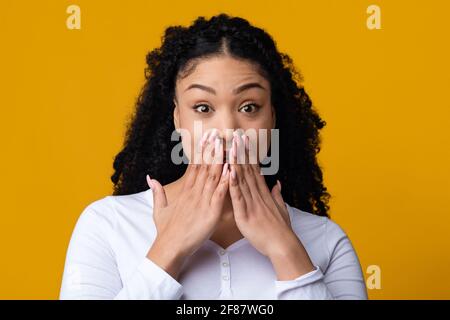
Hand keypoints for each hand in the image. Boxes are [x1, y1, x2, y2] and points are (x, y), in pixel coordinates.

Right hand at [146, 130, 229, 277]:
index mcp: (186, 191)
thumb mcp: (159, 209)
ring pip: (212, 176)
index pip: (194, 166)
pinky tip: (231, 170)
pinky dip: (225, 181)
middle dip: (211, 150)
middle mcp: (194, 193)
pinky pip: (219, 194)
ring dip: (219, 160)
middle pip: (204, 167)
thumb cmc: (166, 230)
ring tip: (225, 145)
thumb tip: (150, 178)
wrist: (169, 247)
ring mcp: (202, 201)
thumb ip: (157, 192)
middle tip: (217, 134)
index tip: (205, 138)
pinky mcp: (210, 212)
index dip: (201, 152)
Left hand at [227, 132, 314, 278]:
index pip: (254, 170)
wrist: (283, 245)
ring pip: (242, 179)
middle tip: (236, 135)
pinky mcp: (245, 214)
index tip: (244, 142)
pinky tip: (229, 172)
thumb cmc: (281, 230)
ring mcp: (251, 203)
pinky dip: (233, 184)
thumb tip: (277, 185)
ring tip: (230, 147)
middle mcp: (257, 195)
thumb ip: (277, 196)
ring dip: (235, 162)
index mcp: (263, 194)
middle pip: (248, 170)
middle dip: (241, 152)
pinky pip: (238, 197)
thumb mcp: (281, 209)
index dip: (248, 155)